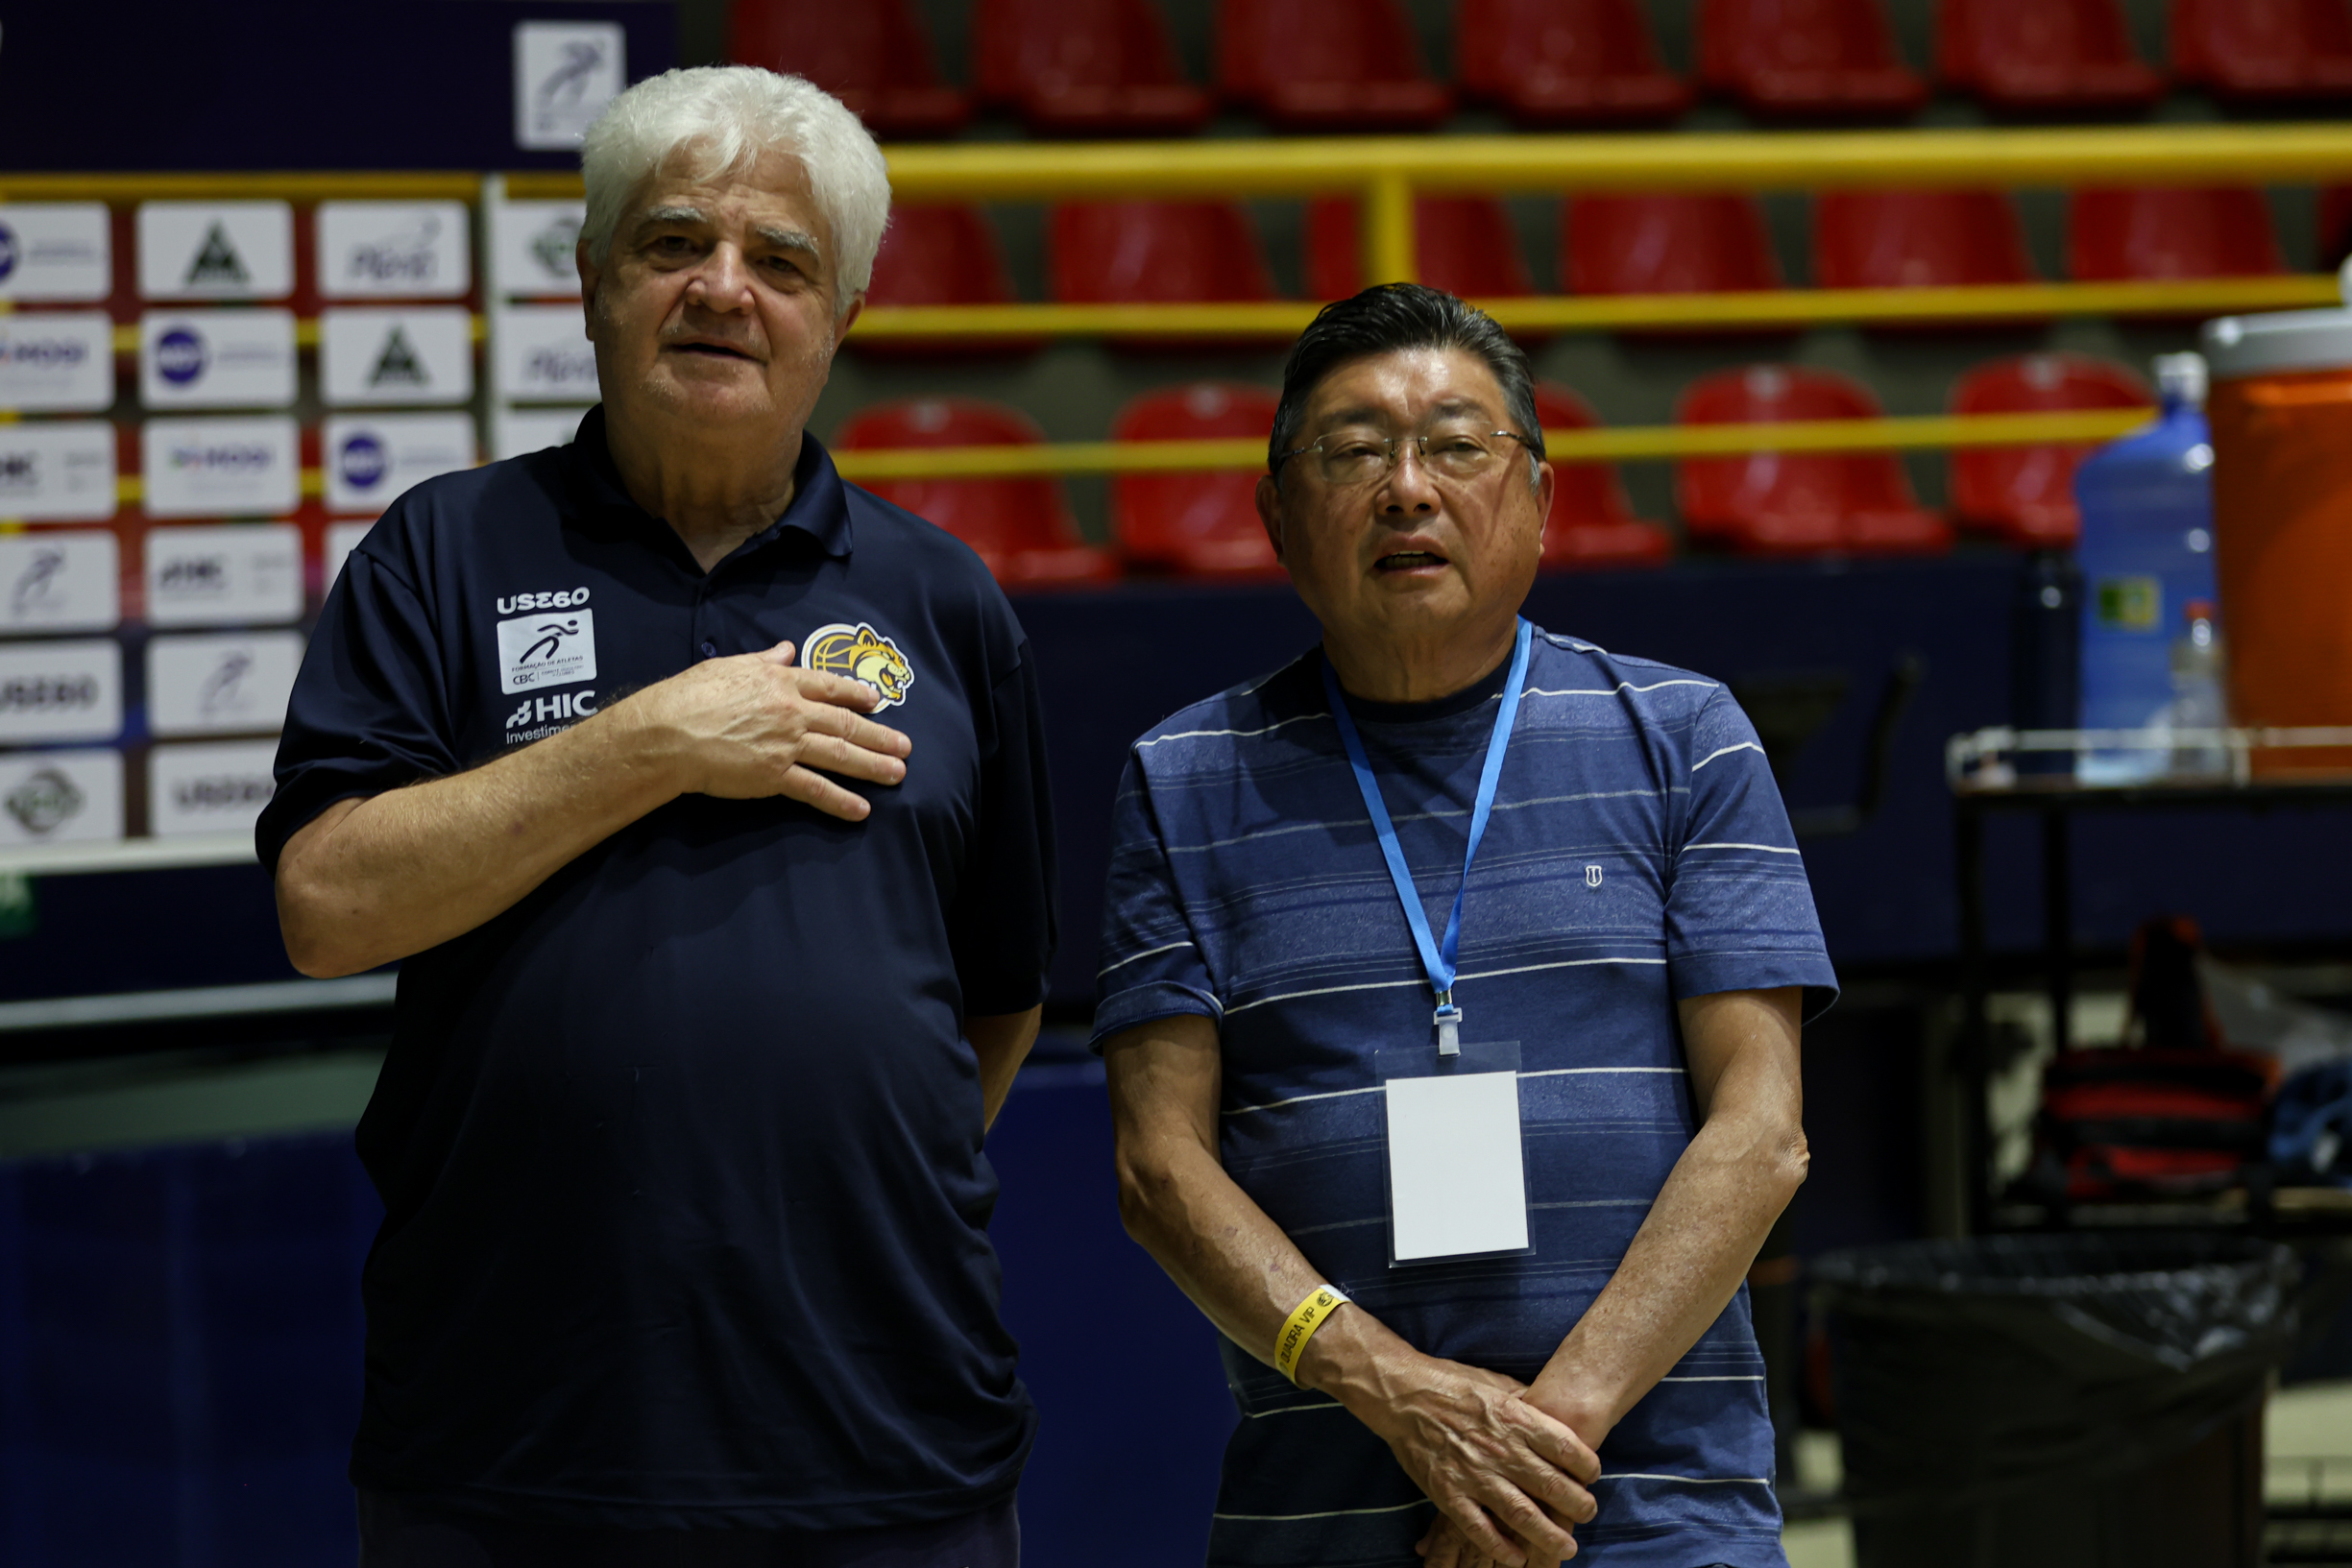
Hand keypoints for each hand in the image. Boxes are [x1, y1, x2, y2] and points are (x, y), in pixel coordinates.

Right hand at [629, 639, 911, 819]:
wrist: (669, 732)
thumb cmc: (690, 695)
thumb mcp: (729, 666)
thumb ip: (764, 660)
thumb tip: (786, 648)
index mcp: (780, 681)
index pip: (829, 686)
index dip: (856, 694)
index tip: (877, 701)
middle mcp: (792, 711)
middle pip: (845, 723)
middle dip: (879, 735)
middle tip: (906, 746)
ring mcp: (786, 743)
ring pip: (840, 754)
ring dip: (873, 766)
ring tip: (898, 774)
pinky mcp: (775, 775)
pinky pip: (815, 789)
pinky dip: (840, 800)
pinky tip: (861, 810)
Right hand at [1318, 1342, 1597, 1567]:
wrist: (1403, 1394)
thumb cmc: (1453, 1384)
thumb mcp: (1498, 1384)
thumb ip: (1528, 1405)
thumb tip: (1557, 1416)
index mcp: (1516, 1418)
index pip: (1568, 1449)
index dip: (1588, 1467)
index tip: (1591, 1476)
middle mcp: (1501, 1449)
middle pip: (1554, 1487)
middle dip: (1579, 1506)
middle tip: (1587, 1513)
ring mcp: (1474, 1475)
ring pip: (1524, 1516)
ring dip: (1550, 1536)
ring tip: (1566, 1547)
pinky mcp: (1449, 1494)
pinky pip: (1481, 1530)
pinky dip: (1501, 1548)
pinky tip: (1517, 1557)